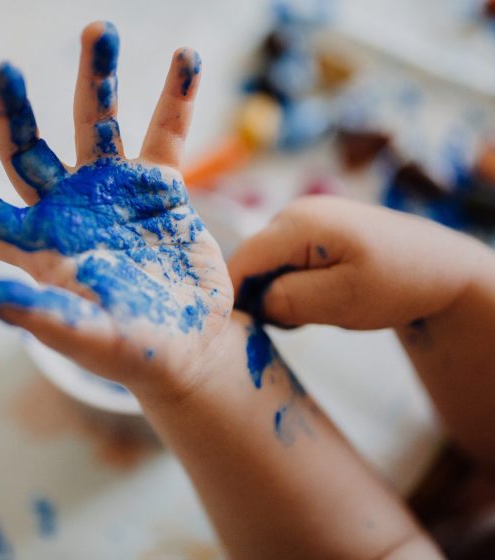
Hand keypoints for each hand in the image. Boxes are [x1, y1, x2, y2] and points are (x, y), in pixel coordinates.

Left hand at [0, 22, 232, 398]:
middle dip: (14, 110)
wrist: (191, 343)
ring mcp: (113, 192)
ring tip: (101, 31)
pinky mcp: (158, 188)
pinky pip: (164, 134)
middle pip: (28, 149)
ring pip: (96, 124)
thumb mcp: (87, 335)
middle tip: (2, 69)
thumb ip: (38, 314)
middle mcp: (69, 209)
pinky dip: (175, 98)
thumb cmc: (135, 351)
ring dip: (97, 78)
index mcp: (41, 246)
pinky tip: (186, 58)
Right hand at [229, 196, 482, 328]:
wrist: (441, 267)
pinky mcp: (312, 231)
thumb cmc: (397, 283)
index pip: (241, 261)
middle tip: (295, 323)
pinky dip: (291, 285)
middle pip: (251, 262)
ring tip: (314, 311)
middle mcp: (293, 213)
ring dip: (278, 294)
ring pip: (266, 265)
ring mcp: (303, 219)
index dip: (234, 297)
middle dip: (261, 297)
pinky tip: (318, 297)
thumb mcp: (341, 301)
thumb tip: (253, 302)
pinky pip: (283, 262)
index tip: (248, 329)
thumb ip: (287, 300)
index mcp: (298, 223)